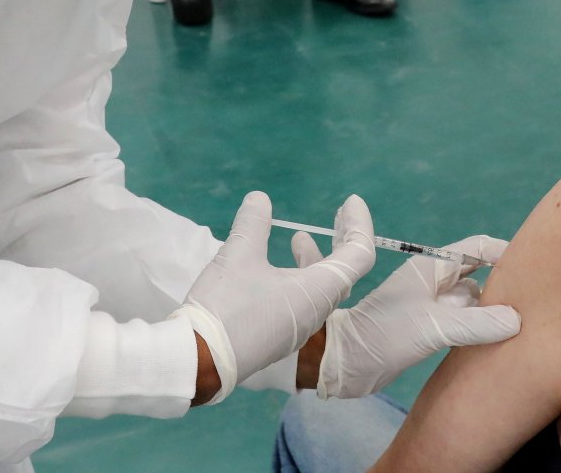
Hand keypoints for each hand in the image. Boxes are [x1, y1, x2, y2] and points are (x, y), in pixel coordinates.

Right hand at [176, 192, 374, 403]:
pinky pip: (305, 300)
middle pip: (346, 270)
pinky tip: (278, 267)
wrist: (200, 362)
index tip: (349, 201)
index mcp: (319, 291)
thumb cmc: (227, 306)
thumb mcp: (239, 255)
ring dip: (317, 258)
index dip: (359, 224)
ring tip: (299, 236)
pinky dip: (302, 275)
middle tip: (337, 214)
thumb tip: (259, 199)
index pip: (359, 254)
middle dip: (343, 238)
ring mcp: (301, 327)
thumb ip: (254, 223)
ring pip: (322, 287)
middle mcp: (318, 311)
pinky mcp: (282, 336)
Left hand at [294, 231, 520, 398]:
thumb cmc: (384, 335)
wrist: (342, 363)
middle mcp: (433, 283)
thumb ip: (475, 324)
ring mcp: (430, 306)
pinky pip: (460, 321)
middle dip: (503, 282)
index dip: (505, 252)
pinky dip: (477, 325)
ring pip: (470, 300)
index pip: (477, 248)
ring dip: (490, 307)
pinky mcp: (425, 328)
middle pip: (478, 274)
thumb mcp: (433, 328)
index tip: (534, 265)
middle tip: (535, 301)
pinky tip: (496, 338)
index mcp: (432, 268)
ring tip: (523, 321)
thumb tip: (517, 318)